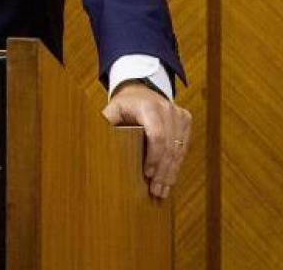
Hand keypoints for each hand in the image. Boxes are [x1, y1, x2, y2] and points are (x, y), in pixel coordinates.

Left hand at [102, 82, 191, 199]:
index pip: (156, 134)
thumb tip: (97, 144)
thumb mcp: (112, 111)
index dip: (154, 156)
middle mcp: (166, 108)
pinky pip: (183, 146)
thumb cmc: (123, 105)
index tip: (147, 174)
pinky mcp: (185, 120)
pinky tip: (169, 179)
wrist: (140, 91)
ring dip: (170, 172)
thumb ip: (107, 125)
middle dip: (163, 171)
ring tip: (162, 191)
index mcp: (148, 106)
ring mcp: (178, 113)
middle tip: (156, 191)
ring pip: (178, 148)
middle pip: (169, 145)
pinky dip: (176, 164)